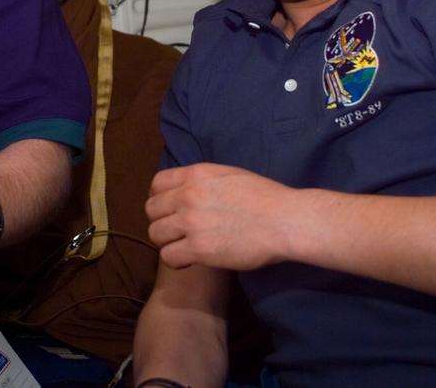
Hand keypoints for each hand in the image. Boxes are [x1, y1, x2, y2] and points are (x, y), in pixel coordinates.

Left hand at [145, 163, 297, 271]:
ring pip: (155, 234)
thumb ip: (203, 180)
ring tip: (183, 246)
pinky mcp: (199, 249)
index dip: (160, 198)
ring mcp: (191, 222)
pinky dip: (176, 260)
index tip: (170, 209)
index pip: (157, 183)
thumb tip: (187, 189)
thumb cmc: (265, 197)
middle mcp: (188, 195)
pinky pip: (168, 256)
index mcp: (196, 174)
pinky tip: (189, 260)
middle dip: (162, 221)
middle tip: (177, 231)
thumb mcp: (229, 175)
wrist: (284, 220)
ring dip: (167, 242)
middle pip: (151, 210)